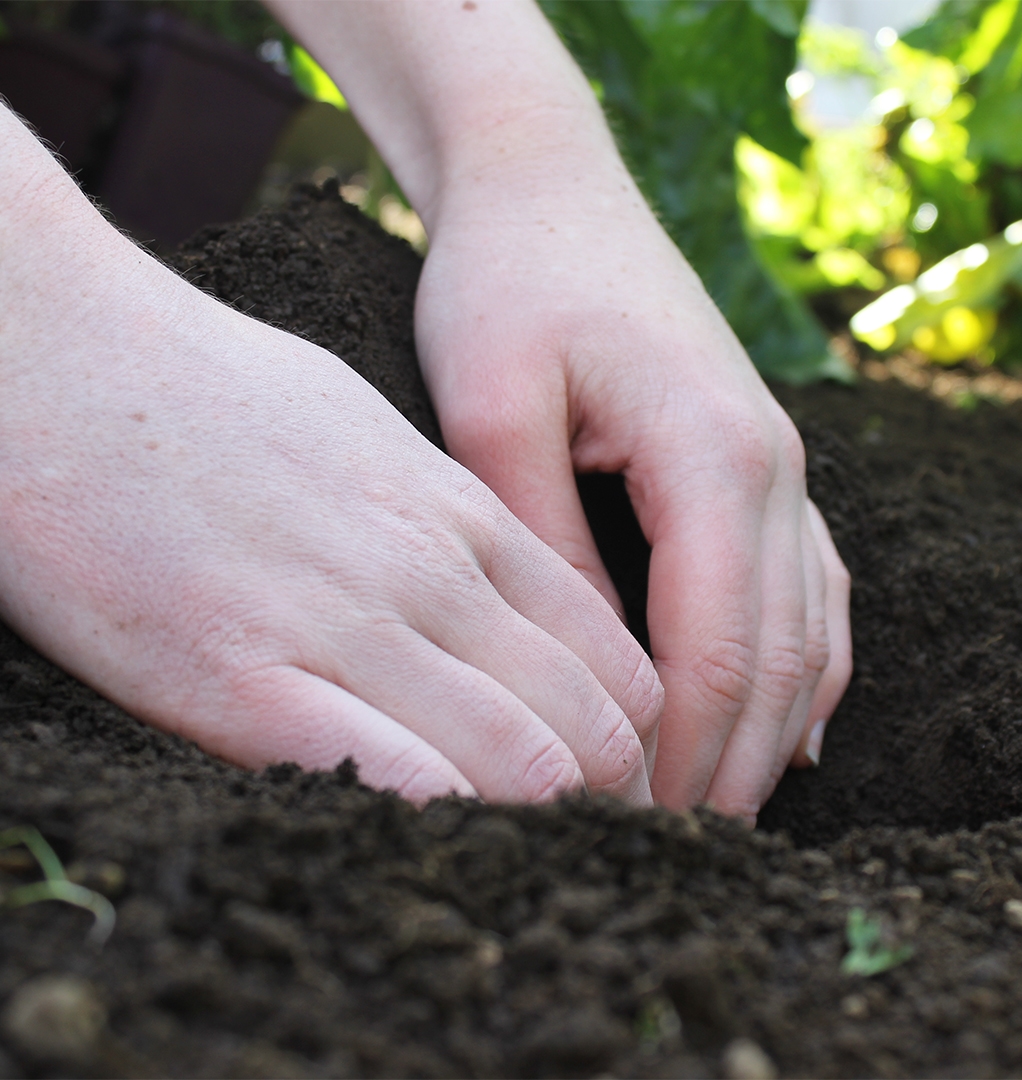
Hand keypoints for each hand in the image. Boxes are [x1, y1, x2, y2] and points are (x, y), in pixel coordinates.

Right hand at [0, 115, 662, 804]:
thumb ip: (449, 521)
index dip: (633, 740)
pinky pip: (388, 777)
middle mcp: (428, 575)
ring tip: (535, 866)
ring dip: (543, 826)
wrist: (69, 354)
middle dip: (609, 800)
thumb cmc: (221, 392)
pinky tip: (438, 845)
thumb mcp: (377, 435)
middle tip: (594, 846)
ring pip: (517, 761)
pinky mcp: (237, 678)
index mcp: (464, 519)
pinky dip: (436, 823)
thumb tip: (505, 596)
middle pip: (586, 726)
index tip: (616, 783)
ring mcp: (341, 625)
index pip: (614, 659)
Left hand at [415, 165, 851, 819]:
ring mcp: (780, 465)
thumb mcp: (493, 406)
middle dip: (729, 764)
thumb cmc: (509, 287)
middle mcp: (772, 466)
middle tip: (670, 854)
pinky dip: (800, 671)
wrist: (553, 195)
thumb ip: (540, 540)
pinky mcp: (759, 465)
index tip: (629, 829)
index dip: (681, 753)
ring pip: (807, 632)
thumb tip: (578, 672)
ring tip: (718, 814)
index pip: (717, 645)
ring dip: (768, 731)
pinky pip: (811, 590)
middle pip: (776, 655)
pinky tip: (783, 729)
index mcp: (711, 454)